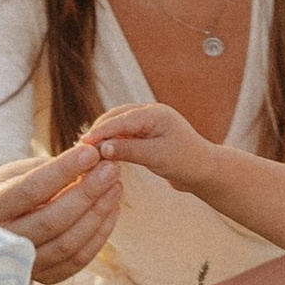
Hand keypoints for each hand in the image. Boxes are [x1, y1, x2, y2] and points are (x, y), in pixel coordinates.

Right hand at [0, 142, 125, 284]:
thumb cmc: (7, 191)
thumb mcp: (16, 172)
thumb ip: (49, 168)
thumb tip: (92, 159)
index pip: (29, 190)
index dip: (62, 171)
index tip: (90, 153)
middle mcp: (1, 241)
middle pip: (52, 220)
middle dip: (87, 193)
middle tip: (111, 168)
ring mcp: (21, 263)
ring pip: (67, 244)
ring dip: (98, 214)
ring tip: (115, 186)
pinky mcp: (42, 277)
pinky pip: (77, 260)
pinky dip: (99, 235)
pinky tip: (111, 210)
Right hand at [83, 101, 218, 193]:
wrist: (205, 171)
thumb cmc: (186, 162)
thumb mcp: (157, 157)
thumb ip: (129, 150)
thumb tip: (102, 148)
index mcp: (155, 113)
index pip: (121, 120)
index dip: (100, 132)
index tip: (82, 143)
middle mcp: (150, 114)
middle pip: (115, 118)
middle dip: (98, 132)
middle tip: (80, 150)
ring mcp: (147, 123)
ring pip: (117, 126)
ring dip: (103, 137)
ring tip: (86, 153)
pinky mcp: (145, 135)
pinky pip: (122, 135)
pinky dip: (111, 143)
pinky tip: (101, 154)